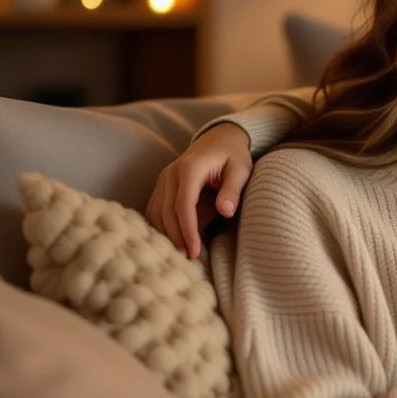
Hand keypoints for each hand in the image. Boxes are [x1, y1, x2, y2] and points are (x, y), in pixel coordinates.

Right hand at [146, 122, 253, 259]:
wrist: (220, 139)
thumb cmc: (234, 156)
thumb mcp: (241, 170)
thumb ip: (232, 190)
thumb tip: (225, 212)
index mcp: (190, 168)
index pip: (183, 205)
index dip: (187, 230)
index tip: (195, 251)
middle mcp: (171, 173)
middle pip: (167, 212)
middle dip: (177, 237)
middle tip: (189, 259)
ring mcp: (163, 179)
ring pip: (156, 212)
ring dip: (166, 234)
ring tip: (181, 253)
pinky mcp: (162, 185)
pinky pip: (155, 209)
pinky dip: (160, 226)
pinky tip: (171, 240)